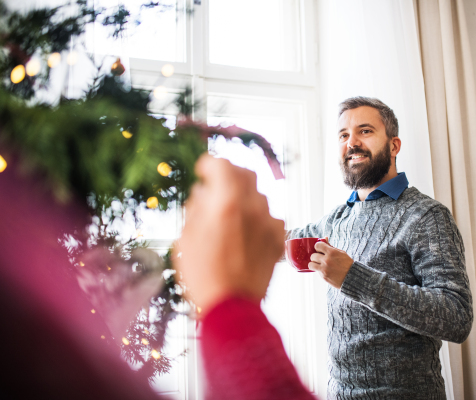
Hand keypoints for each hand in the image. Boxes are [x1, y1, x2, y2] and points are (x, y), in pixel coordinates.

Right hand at [173, 155, 284, 315]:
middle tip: (218, 183)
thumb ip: (196, 208)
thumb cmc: (202, 274)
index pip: (222, 165)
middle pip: (246, 174)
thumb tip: (203, 192)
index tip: (202, 170)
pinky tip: (246, 230)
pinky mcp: (278, 237)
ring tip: (230, 212)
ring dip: (245, 197)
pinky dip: (258, 216)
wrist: (232, 306)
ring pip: (259, 195)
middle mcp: (252, 207)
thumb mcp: (187, 238)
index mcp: (226, 203)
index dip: (209, 164)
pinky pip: (270, 216)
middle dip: (230, 174)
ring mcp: (269, 222)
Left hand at [308, 238, 353, 288]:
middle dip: (316, 257)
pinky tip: (323, 269)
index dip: (317, 247)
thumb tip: (324, 238)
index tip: (319, 249)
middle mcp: (327, 260)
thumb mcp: (341, 253)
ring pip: (311, 264)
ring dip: (314, 264)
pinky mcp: (324, 276)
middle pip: (313, 255)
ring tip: (319, 265)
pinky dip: (318, 270)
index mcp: (332, 252)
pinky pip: (315, 271)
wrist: (352, 277)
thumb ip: (331, 246)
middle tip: (320, 258)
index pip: (317, 246)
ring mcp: (324, 269)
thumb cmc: (346, 264)